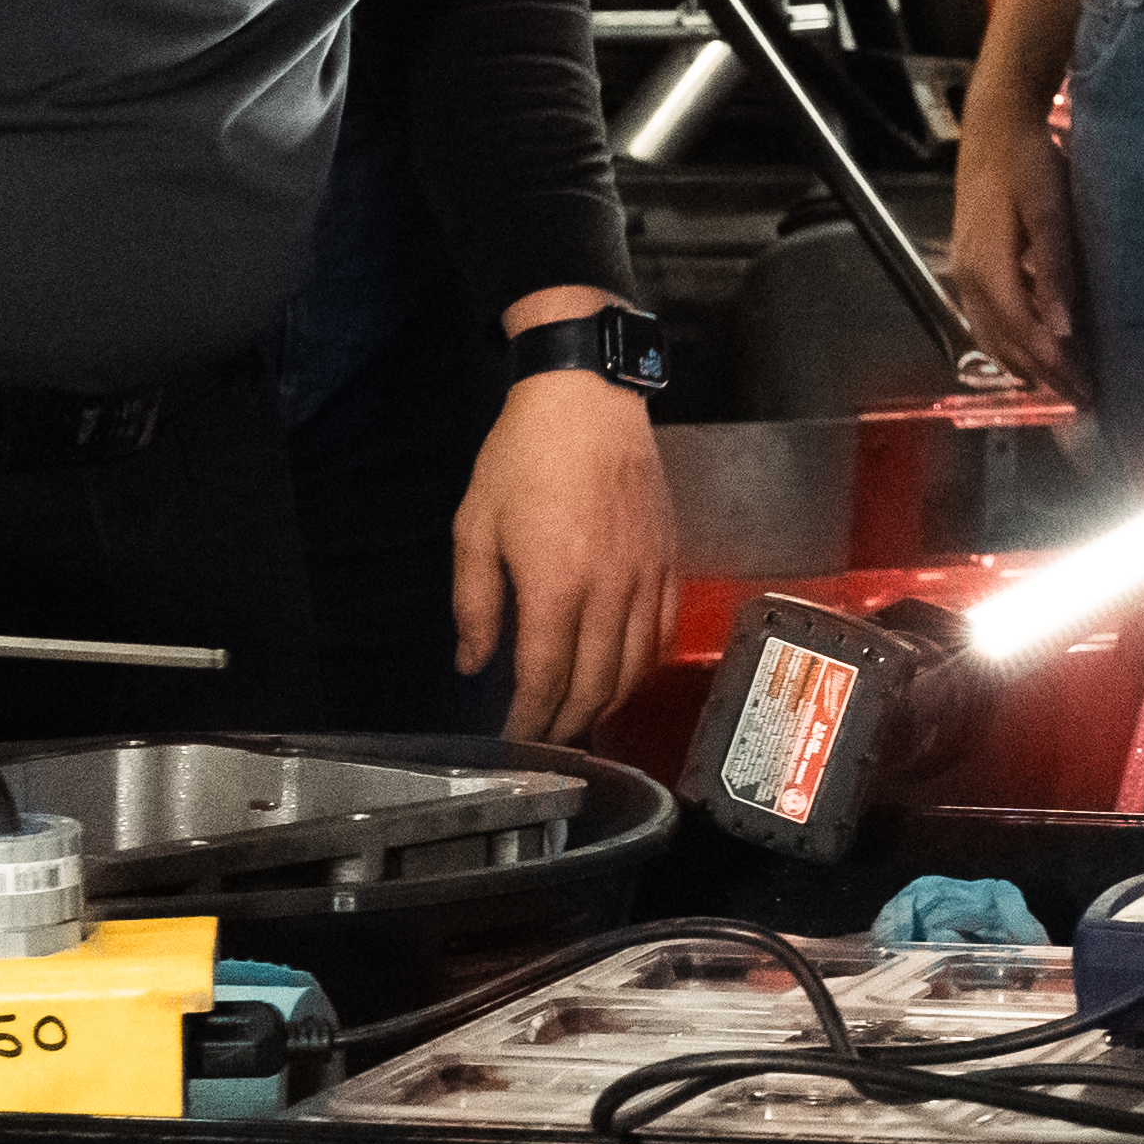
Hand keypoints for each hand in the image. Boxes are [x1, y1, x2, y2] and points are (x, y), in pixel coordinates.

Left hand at [455, 362, 677, 744]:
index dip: (530, 720)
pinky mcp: (667, 560)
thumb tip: (475, 664)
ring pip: (635, 667)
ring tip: (582, 721)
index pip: (546, 678)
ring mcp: (645, 576)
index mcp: (556, 584)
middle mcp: (609, 590)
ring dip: (608, 705)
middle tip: (546, 743)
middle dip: (568, 726)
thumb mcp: (475, 527)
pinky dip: (645, 667)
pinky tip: (625, 676)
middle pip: (596, 685)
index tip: (514, 740)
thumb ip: (475, 604)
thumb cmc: (524, 457)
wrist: (587, 400)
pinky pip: (664, 632)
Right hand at [948, 124, 1089, 404]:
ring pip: (992, 338)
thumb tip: (1063, 328)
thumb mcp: (1049, 211)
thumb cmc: (1026, 162)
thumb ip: (1055, 270)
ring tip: (1062, 385)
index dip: (1055, 368)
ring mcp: (964, 274)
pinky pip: (986, 321)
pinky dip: (1010, 344)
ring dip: (1025, 366)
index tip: (1086, 392)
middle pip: (1006, 345)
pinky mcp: (968, 264)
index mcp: (987, 270)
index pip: (1025, 336)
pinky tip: (1031, 350)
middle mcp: (968, 280)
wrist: (995, 124)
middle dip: (1044, 377)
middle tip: (1082, 399)